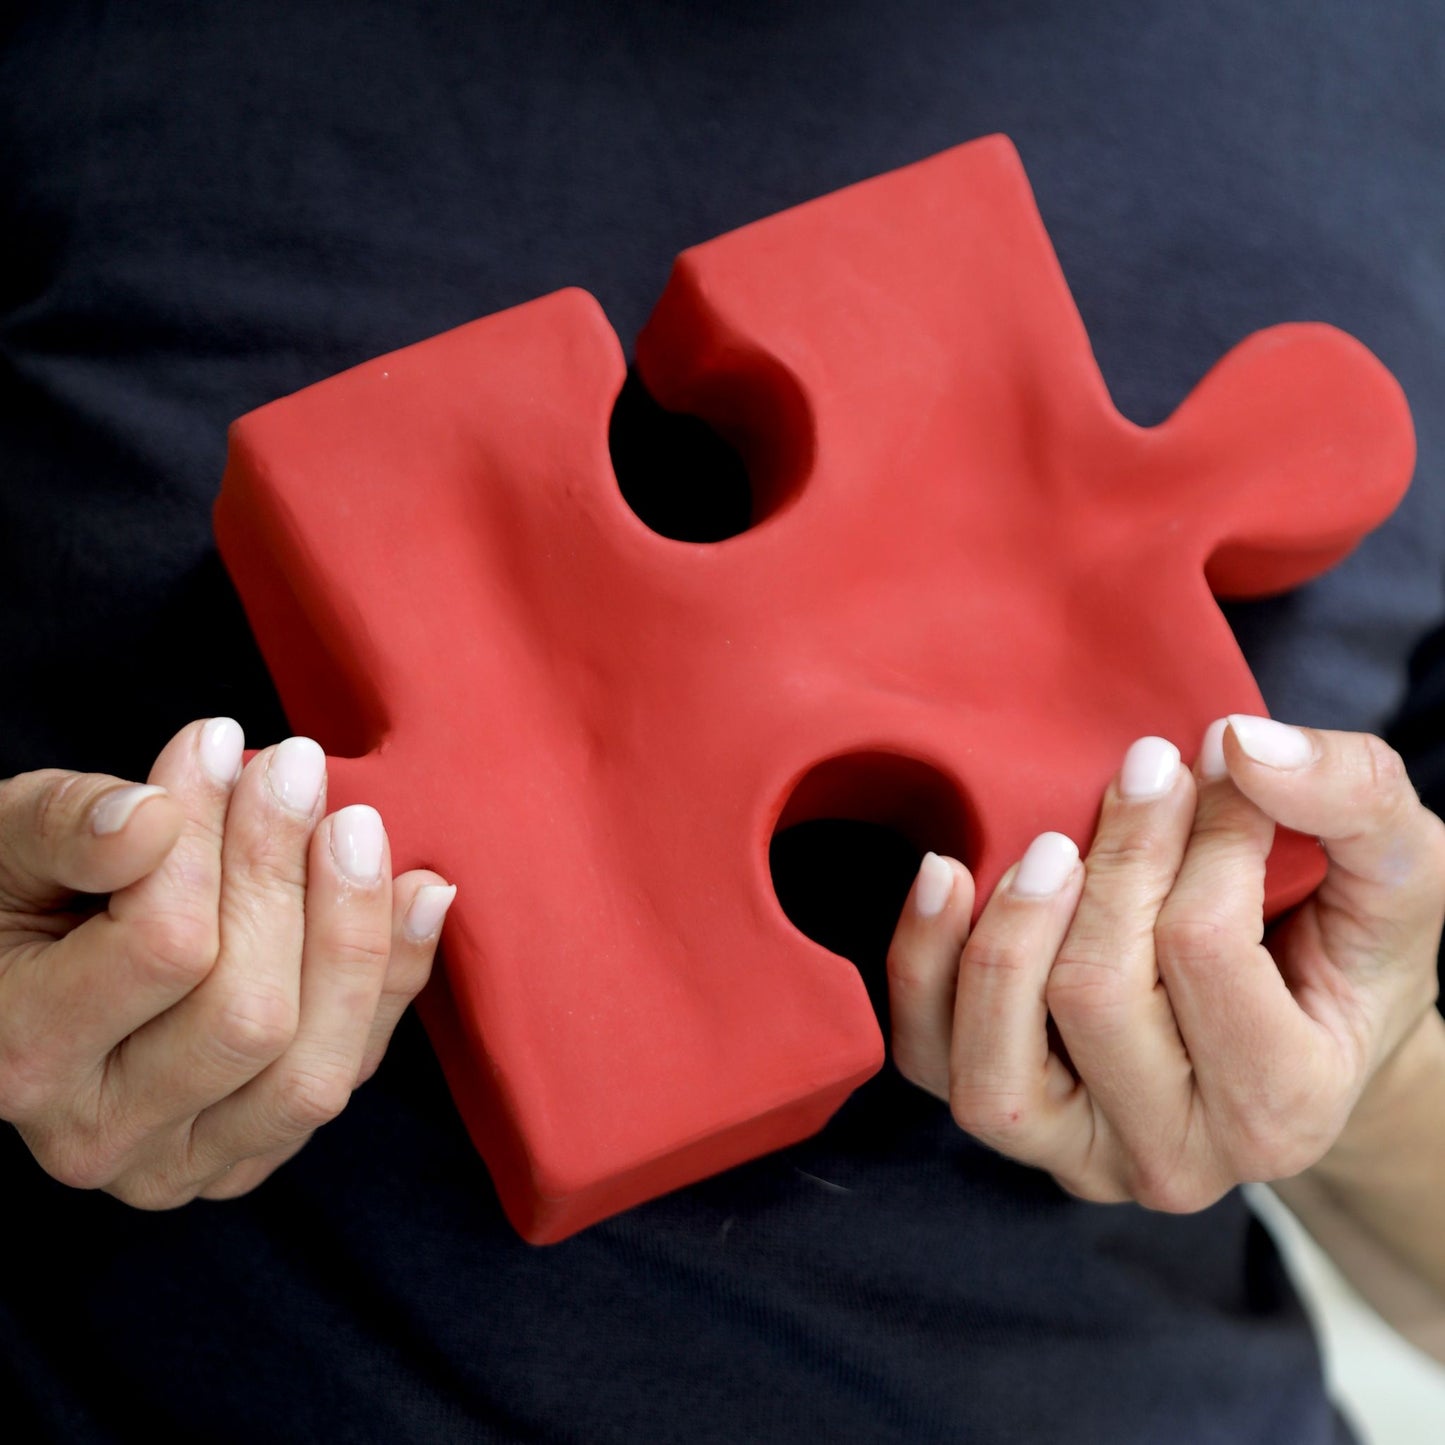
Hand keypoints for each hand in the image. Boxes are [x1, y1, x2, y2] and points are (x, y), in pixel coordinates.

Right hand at [0, 718, 454, 1206]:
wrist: (20, 980)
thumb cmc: (15, 896)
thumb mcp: (8, 843)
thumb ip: (66, 828)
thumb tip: (153, 820)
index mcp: (23, 1054)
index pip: (165, 948)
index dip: (211, 838)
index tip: (223, 740)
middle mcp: (102, 1135)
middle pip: (250, 1016)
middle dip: (287, 875)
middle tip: (298, 768)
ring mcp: (189, 1160)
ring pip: (315, 1069)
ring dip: (356, 932)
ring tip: (355, 825)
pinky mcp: (257, 1148)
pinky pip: (355, 1070)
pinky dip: (395, 977)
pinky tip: (416, 889)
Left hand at [885, 718, 1444, 1209]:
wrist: (1300, 1031)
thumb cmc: (1346, 951)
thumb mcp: (1397, 870)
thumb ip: (1355, 801)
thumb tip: (1244, 743)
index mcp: (1285, 1112)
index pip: (1203, 950)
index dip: (1205, 835)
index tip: (1217, 763)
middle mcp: (1174, 1160)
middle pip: (1093, 992)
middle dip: (1114, 860)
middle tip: (1143, 771)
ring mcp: (1077, 1151)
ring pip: (996, 1052)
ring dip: (1013, 923)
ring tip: (1051, 843)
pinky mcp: (1008, 1120)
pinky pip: (927, 1054)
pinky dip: (920, 962)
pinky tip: (945, 875)